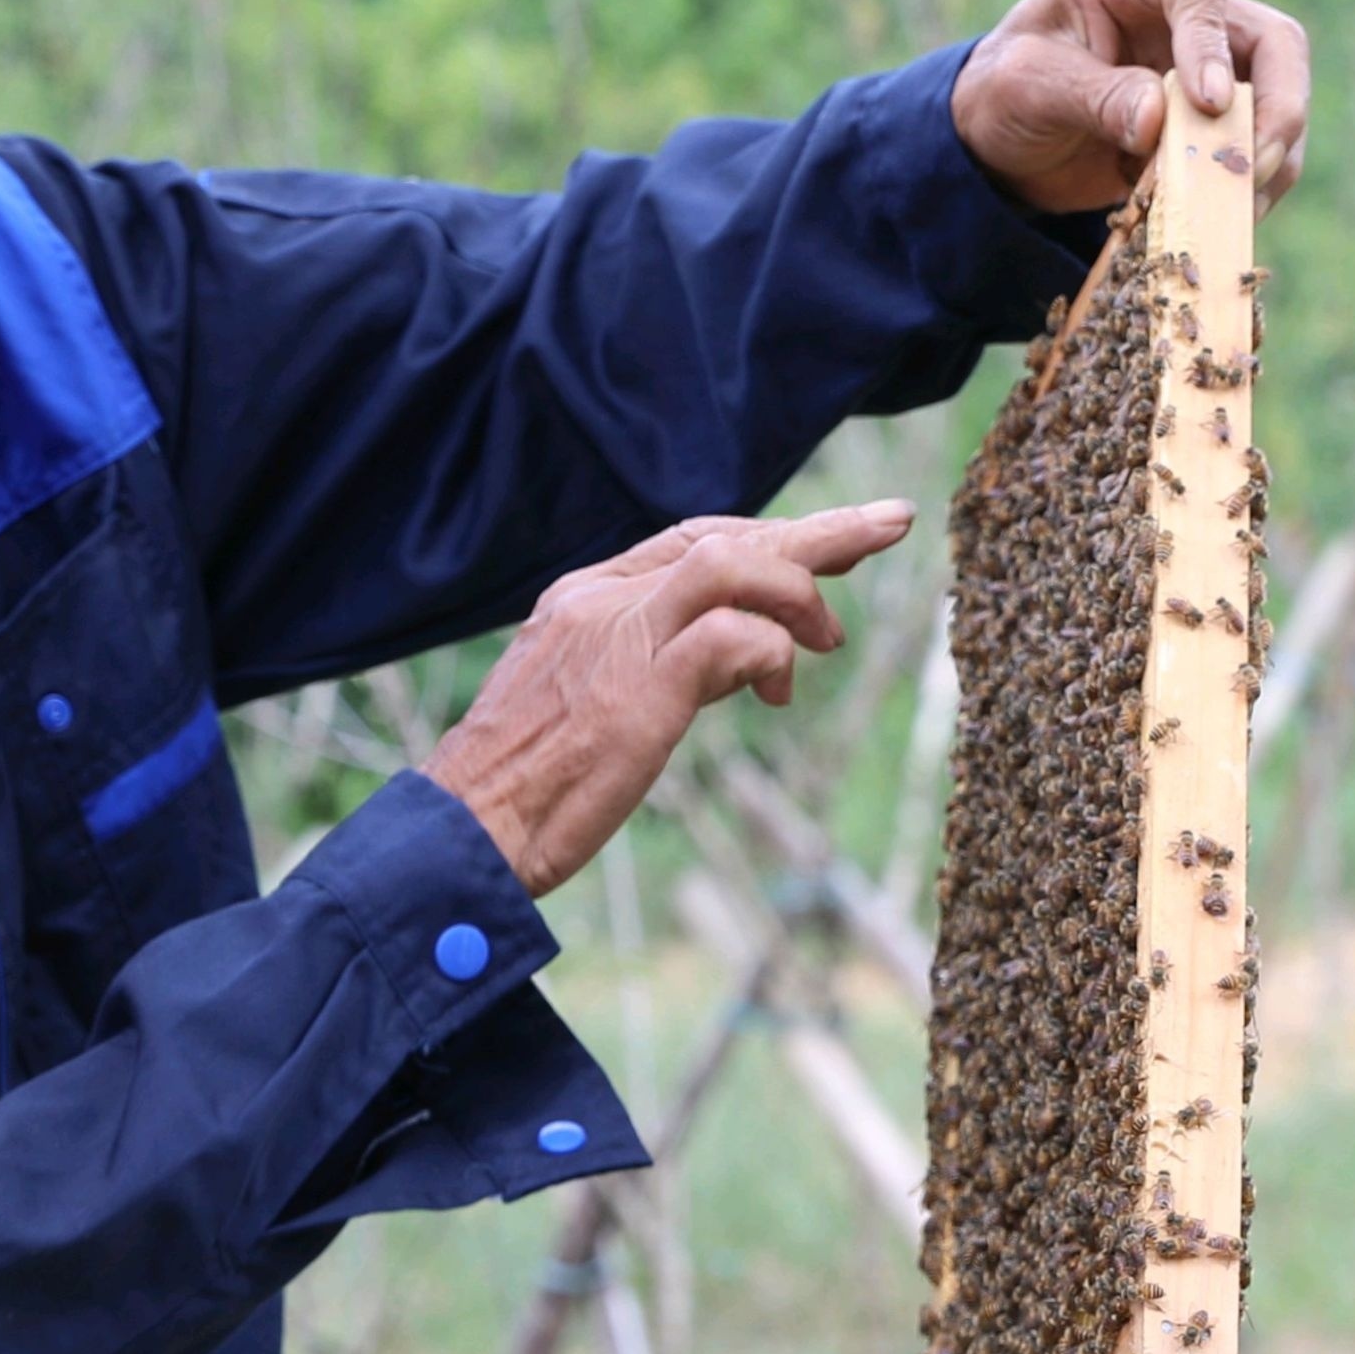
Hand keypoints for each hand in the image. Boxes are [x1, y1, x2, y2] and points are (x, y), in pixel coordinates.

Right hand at [426, 502, 915, 895]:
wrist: (464, 831)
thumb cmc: (525, 788)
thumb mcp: (595, 705)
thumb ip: (664, 665)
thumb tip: (745, 658)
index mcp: (583, 598)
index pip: (693, 539)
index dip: (767, 538)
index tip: (826, 547)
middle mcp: (600, 601)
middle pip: (725, 536)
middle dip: (817, 531)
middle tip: (890, 522)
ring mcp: (618, 638)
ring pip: (733, 563)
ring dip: (801, 590)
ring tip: (830, 636)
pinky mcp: (639, 689)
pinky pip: (734, 638)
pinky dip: (773, 654)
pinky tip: (780, 690)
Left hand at [950, 0, 1312, 218]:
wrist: (999, 149)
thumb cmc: (1001, 95)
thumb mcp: (1027, 88)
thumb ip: (1092, 96)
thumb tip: (1158, 121)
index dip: (1211, 36)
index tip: (1203, 102)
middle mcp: (1180, 16)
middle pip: (1272, 41)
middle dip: (1278, 106)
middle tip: (1258, 165)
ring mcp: (1205, 71)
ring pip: (1278, 99)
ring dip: (1271, 157)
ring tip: (1237, 206)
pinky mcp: (1211, 126)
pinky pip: (1258, 150)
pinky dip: (1250, 186)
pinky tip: (1219, 217)